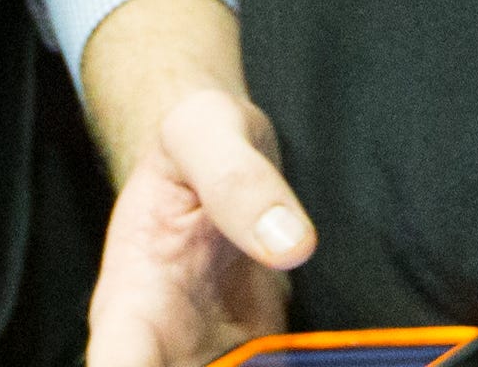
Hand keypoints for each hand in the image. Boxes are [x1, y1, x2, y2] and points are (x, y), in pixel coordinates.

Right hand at [80, 0, 312, 366]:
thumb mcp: (209, 134)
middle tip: (265, 365)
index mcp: (130, 303)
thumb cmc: (195, 140)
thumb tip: (292, 243)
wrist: (217, 153)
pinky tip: (347, 364)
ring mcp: (210, 360)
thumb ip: (241, 182)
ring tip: (294, 360)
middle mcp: (163, 349)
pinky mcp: (258, 357)